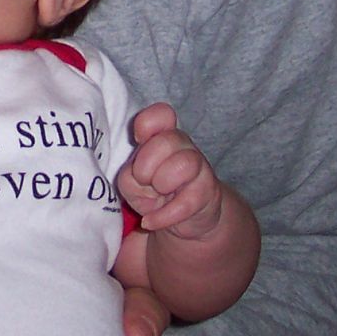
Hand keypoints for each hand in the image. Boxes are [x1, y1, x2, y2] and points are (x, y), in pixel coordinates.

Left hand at [117, 103, 223, 238]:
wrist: (187, 219)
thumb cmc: (154, 192)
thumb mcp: (133, 183)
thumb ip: (128, 175)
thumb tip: (136, 177)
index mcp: (162, 136)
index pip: (163, 114)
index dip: (148, 124)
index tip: (138, 139)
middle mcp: (183, 146)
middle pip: (167, 140)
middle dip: (146, 165)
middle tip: (145, 181)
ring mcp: (199, 168)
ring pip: (184, 164)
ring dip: (162, 184)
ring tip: (157, 195)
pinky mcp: (208, 193)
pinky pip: (187, 201)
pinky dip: (163, 216)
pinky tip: (150, 221)